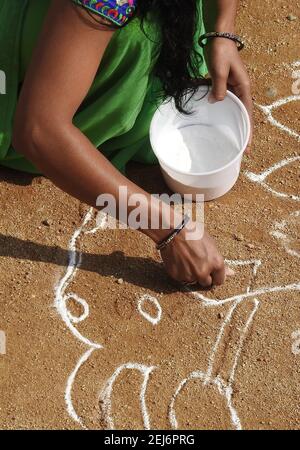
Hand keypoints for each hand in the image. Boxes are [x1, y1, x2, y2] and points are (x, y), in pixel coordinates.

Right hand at [160, 221, 233, 287]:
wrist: (173, 231)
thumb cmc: (194, 233)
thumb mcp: (211, 244)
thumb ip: (219, 262)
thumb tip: (231, 273)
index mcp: (216, 263)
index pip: (219, 281)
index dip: (215, 275)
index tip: (211, 271)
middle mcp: (203, 272)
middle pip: (206, 283)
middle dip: (203, 275)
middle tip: (197, 263)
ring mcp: (189, 275)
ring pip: (192, 280)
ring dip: (191, 273)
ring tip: (186, 259)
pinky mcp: (177, 276)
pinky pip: (181, 278)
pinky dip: (180, 272)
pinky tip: (179, 260)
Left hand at [204, 38, 252, 152]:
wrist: (218, 38)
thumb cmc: (221, 52)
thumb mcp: (219, 71)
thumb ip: (218, 87)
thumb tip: (216, 102)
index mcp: (244, 88)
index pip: (247, 113)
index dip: (248, 130)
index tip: (247, 146)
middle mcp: (240, 90)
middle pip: (242, 114)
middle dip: (242, 131)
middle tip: (239, 150)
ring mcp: (232, 88)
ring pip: (233, 109)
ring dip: (231, 123)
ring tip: (229, 139)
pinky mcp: (224, 85)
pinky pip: (224, 101)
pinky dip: (221, 111)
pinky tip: (216, 120)